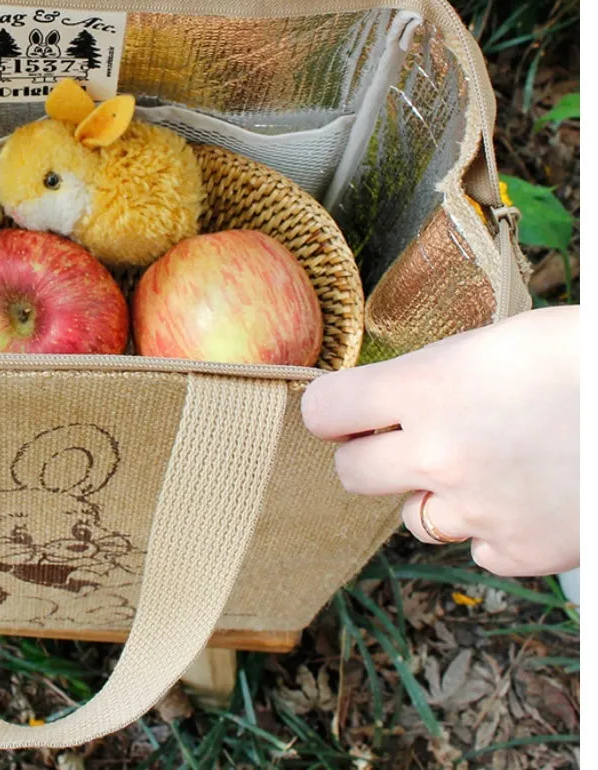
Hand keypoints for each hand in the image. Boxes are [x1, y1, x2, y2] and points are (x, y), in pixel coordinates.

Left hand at [300, 306, 578, 576]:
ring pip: (413, 519)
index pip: (323, 410)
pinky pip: (475, 550)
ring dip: (434, 496)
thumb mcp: (496, 343)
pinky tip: (527, 496)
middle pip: (351, 474)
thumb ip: (432, 377)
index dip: (332, 409)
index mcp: (425, 388)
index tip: (346, 407)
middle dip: (369, 455)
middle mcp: (438, 454)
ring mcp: (479, 510)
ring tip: (486, 465)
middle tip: (404, 439)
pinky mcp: (522, 552)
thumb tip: (388, 397)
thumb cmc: (583, 358)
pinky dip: (491, 531)